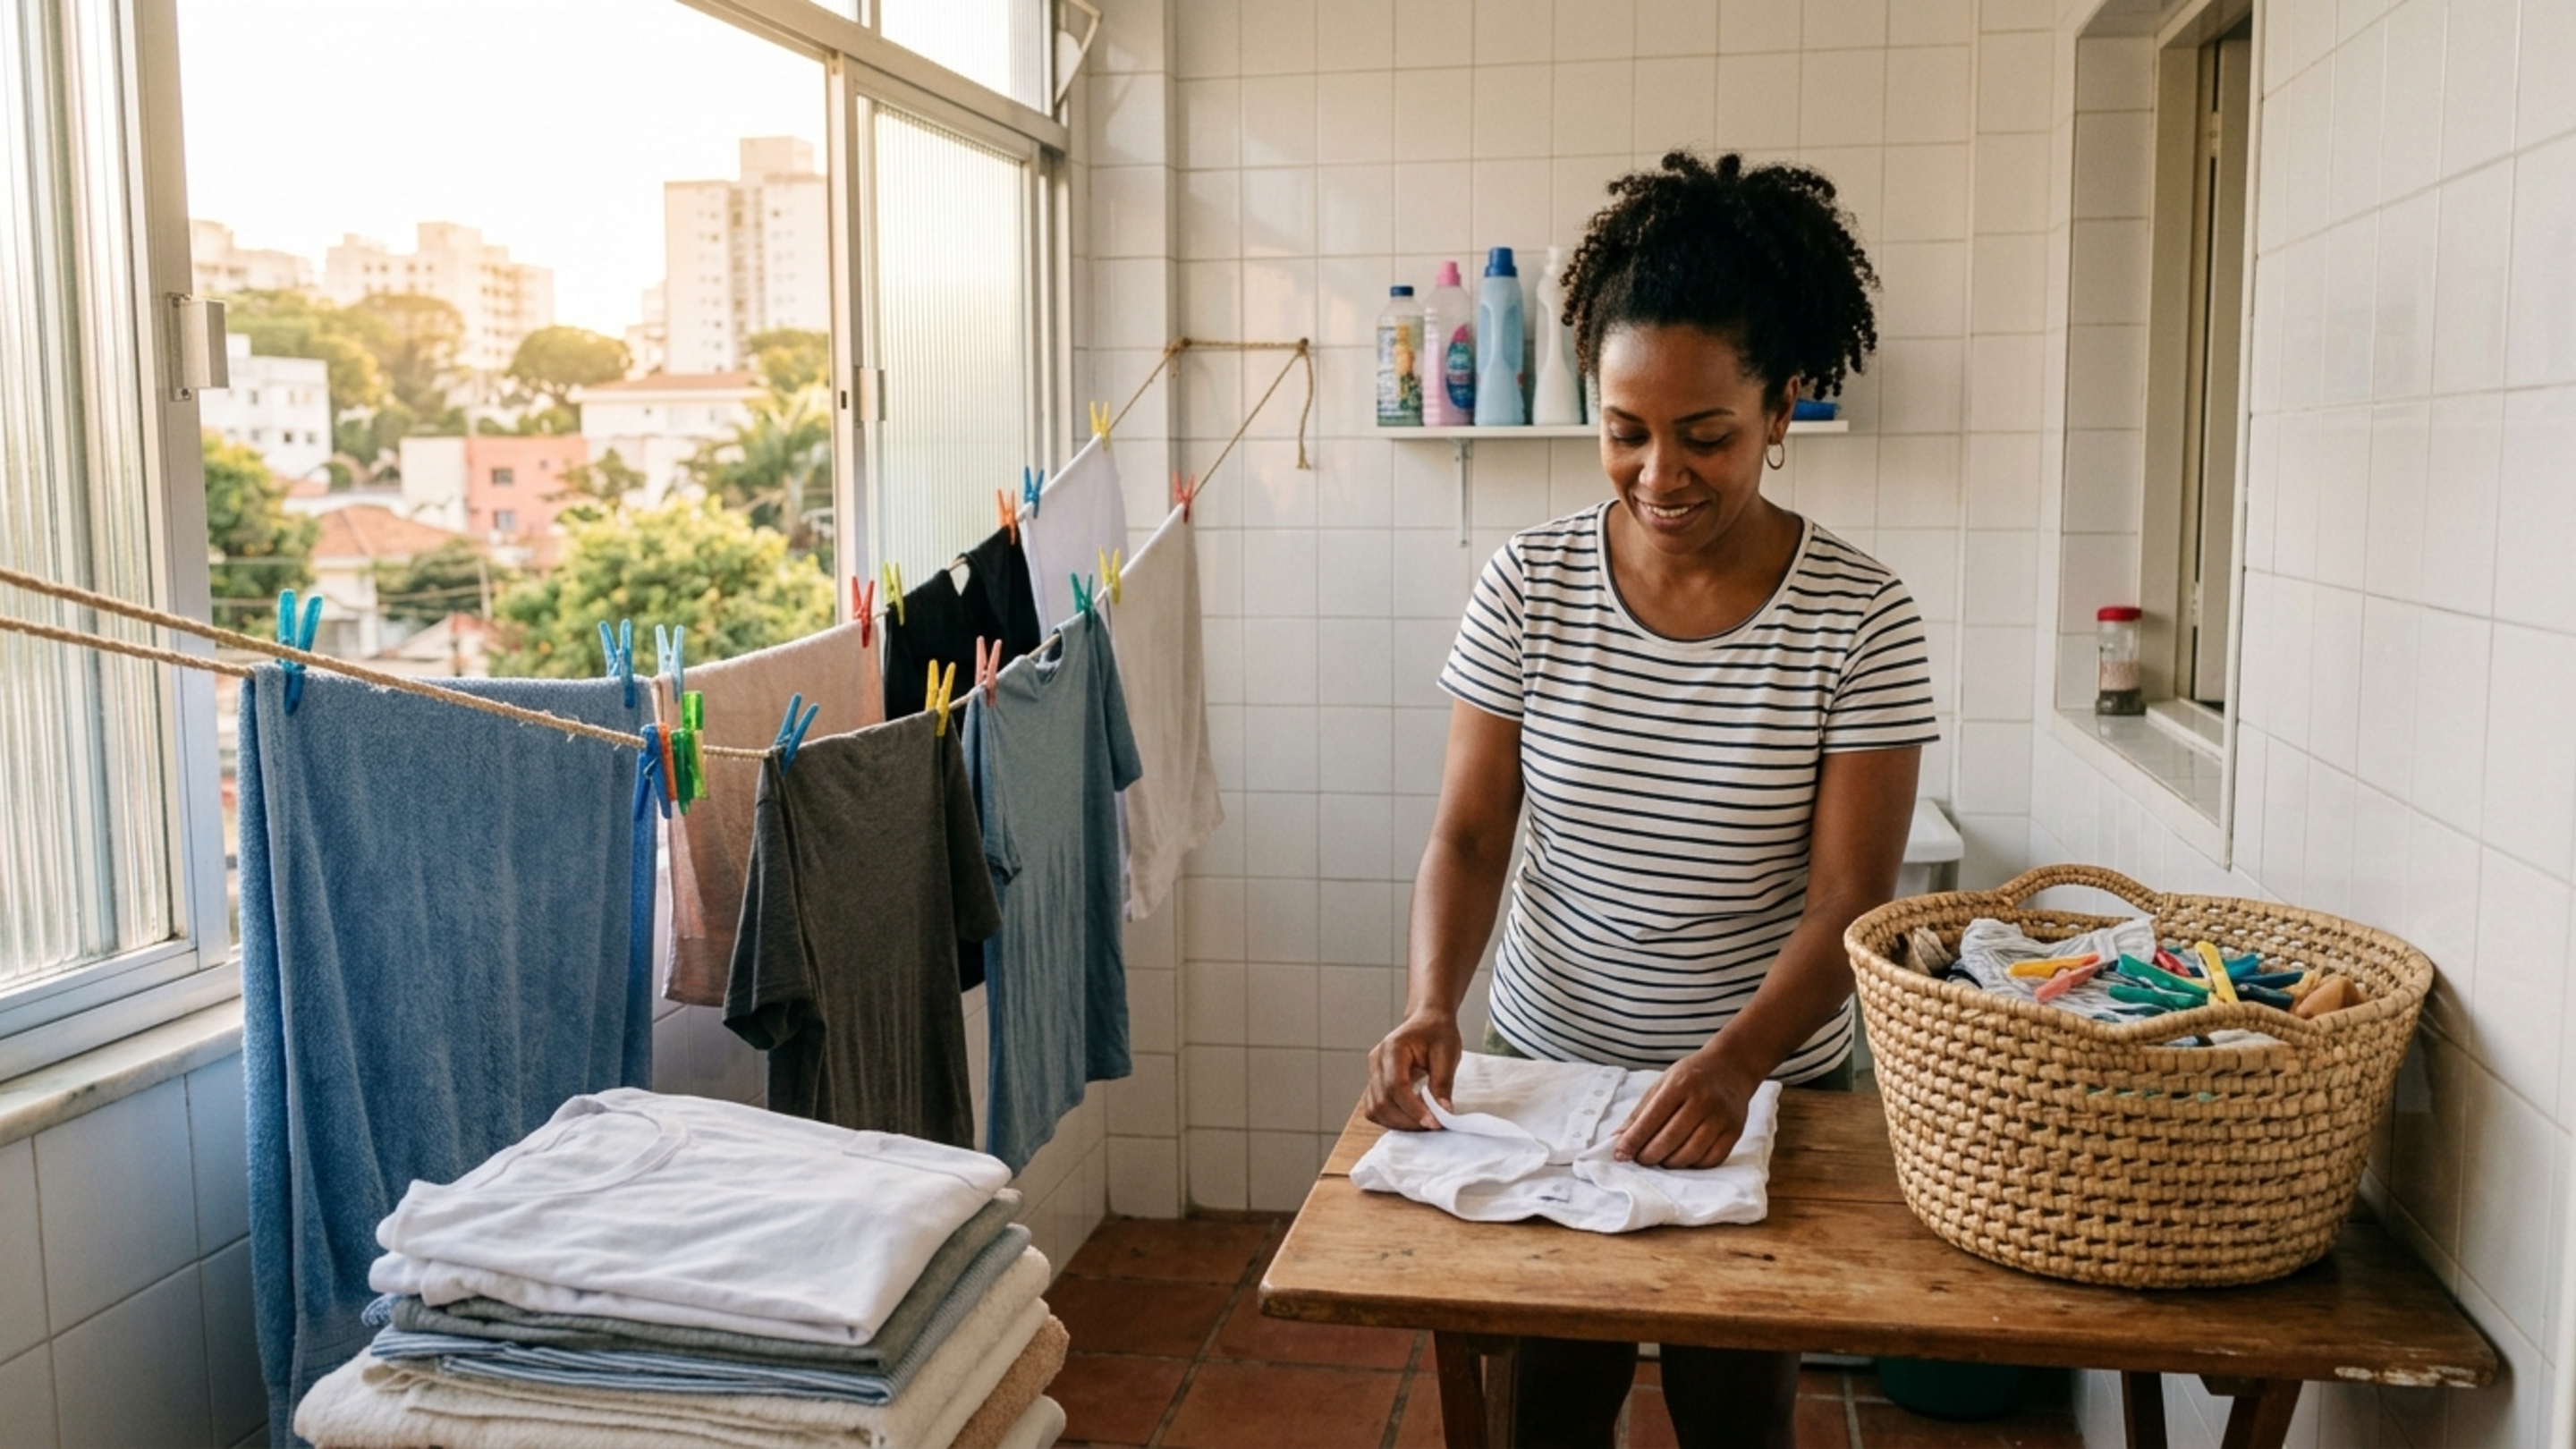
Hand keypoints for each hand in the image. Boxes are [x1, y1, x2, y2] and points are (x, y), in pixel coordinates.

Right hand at [1364, 1010, 1462, 1131]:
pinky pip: (1376, 1109)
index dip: (1413, 1108)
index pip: (1396, 1086)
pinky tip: (1413, 1118)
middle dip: (1407, 1120)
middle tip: (1434, 1125)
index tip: (1434, 1122)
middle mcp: (1376, 1061)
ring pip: (1375, 1109)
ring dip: (1399, 1123)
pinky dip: (1393, 1119)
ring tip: (1425, 1123)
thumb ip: (1442, 1084)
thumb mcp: (1447, 1054)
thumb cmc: (1437, 1032)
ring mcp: (1372, 1073)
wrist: (1427, 1020)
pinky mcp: (1375, 1084)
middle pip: (1382, 1102)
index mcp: (1393, 1048)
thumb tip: (1443, 1112)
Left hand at [1613, 1046, 1761, 1168]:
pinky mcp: (1735, 1131)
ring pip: (1691, 1153)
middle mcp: (1703, 1100)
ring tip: (1661, 1159)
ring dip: (1670, 1163)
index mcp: (1680, 1085)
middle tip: (1641, 1159)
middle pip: (1670, 1140)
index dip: (1633, 1140)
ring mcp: (1721, 1117)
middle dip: (1649, 1156)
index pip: (1651, 1119)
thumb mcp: (1662, 1085)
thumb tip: (1617, 1139)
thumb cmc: (1691, 1077)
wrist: (1731, 1068)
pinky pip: (1712, 1159)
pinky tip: (1684, 1158)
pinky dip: (1694, 1165)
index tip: (1620, 1154)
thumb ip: (1640, 1113)